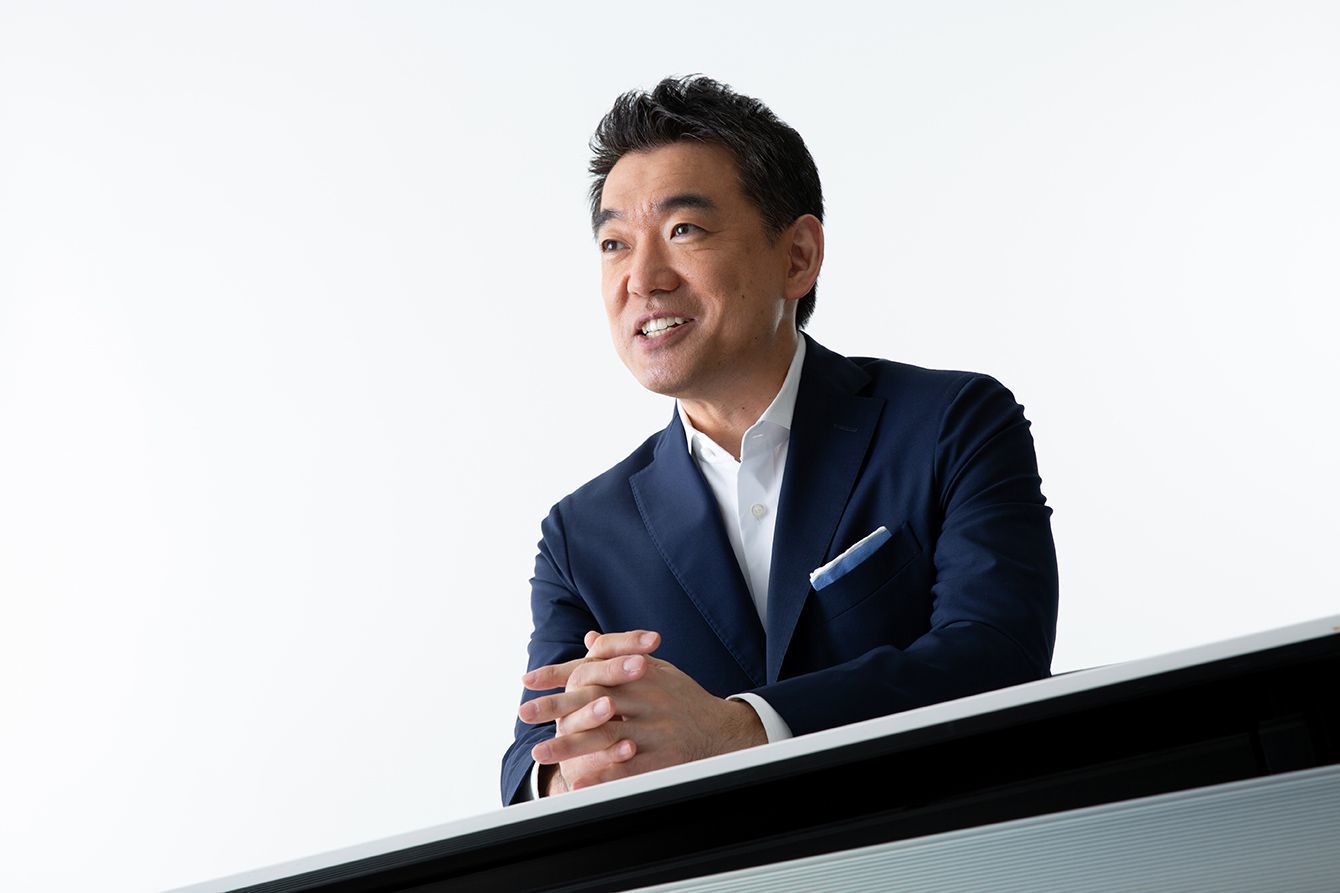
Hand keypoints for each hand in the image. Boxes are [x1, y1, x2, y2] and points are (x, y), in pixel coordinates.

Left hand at [520, 630, 766, 790]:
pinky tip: (577, 780)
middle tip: (526, 713)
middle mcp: (648, 700)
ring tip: (541, 752)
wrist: (723, 732)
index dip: (560, 675)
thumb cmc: (683, 699)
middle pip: (595, 702)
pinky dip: (602, 776)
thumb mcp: (656, 669)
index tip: (530, 680)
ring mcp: (656, 731)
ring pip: (606, 737)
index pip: (594, 670)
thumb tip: (590, 639)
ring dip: (571, 745)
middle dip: (557, 708)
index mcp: (643, 675)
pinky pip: (628, 770)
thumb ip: (621, 655)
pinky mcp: (663, 759)